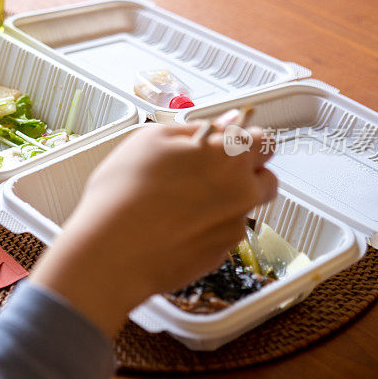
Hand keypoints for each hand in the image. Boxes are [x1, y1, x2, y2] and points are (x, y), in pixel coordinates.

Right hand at [29, 122, 276, 336]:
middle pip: (265, 177)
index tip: (230, 145)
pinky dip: (207, 231)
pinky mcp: (220, 255)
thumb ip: (196, 128)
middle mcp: (242, 191)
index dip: (245, 141)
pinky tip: (175, 227)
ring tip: (185, 203)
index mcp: (228, 154)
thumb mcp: (152, 139)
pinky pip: (223, 236)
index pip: (264, 140)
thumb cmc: (123, 193)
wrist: (111, 249)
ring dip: (226, 203)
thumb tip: (224, 123)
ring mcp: (234, 226)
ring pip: (244, 209)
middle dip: (245, 174)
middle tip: (209, 174)